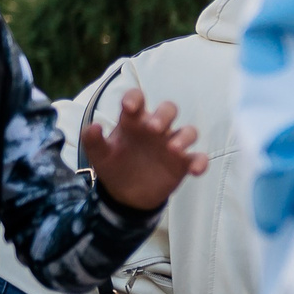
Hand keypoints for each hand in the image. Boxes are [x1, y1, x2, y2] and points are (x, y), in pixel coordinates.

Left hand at [82, 87, 207, 209]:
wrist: (125, 195)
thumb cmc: (114, 167)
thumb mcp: (99, 156)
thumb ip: (93, 141)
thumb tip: (93, 126)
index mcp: (134, 122)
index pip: (137, 99)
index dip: (135, 98)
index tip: (128, 107)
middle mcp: (156, 129)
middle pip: (168, 109)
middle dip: (164, 115)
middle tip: (153, 128)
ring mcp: (172, 145)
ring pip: (188, 131)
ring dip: (184, 137)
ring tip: (173, 149)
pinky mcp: (183, 163)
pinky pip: (198, 158)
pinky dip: (200, 162)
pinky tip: (195, 170)